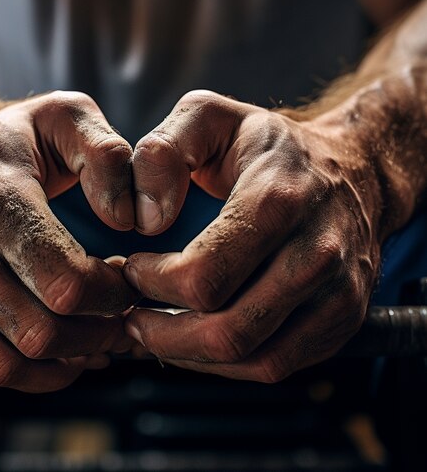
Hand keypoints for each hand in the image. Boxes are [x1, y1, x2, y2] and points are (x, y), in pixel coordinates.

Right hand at [0, 91, 137, 391]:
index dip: (114, 293)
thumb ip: (107, 155)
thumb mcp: (65, 116)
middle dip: (100, 332)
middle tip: (125, 313)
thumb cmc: (10, 142)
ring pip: (14, 361)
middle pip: (43, 331)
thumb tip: (130, 217)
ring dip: (71, 358)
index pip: (66, 282)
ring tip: (101, 334)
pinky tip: (66, 350)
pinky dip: (34, 373)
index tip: (131, 279)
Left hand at [124, 90, 381, 381]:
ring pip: (254, 359)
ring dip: (190, 355)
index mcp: (278, 199)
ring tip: (155, 330)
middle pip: (229, 329)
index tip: (130, 267)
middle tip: (131, 312)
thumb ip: (164, 150)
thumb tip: (145, 217)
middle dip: (162, 331)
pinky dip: (226, 364)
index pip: (205, 274)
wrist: (352, 168)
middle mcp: (317, 252)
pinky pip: (277, 365)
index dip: (153, 282)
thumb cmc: (269, 146)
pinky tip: (195, 340)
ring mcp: (338, 292)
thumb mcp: (208, 116)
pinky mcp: (343, 320)